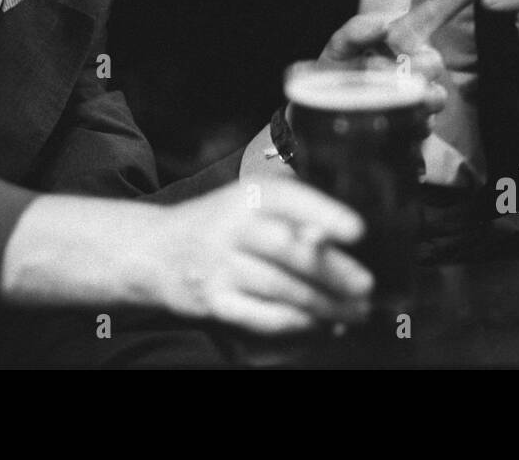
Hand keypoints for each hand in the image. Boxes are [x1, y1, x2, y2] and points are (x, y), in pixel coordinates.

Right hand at [151, 177, 372, 333]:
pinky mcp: (211, 299)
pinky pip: (259, 315)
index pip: (289, 198)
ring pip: (278, 286)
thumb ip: (292, 215)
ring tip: (352, 312)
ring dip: (322, 303)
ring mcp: (218, 264)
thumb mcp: (250, 203)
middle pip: (288, 248)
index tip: (357, 231)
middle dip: (332, 271)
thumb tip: (329, 238)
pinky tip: (318, 324)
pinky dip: (293, 321)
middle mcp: (230, 225)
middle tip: (364, 287)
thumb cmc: (219, 224)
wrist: (154, 250)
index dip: (324, 213)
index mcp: (246, 195)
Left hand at [318, 0, 497, 107]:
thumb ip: (356, 31)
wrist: (328, 113)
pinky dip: (403, 122)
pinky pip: (424, 124)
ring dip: (406, 98)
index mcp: (403, 36)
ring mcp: (422, 93)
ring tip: (377, 97)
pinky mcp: (420, 124)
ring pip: (434, 96)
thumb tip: (384, 25)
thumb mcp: (339, 46)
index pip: (436, 11)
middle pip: (434, 63)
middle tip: (373, 72)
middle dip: (408, 69)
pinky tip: (384, 118)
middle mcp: (418, 61)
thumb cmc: (336, 71)